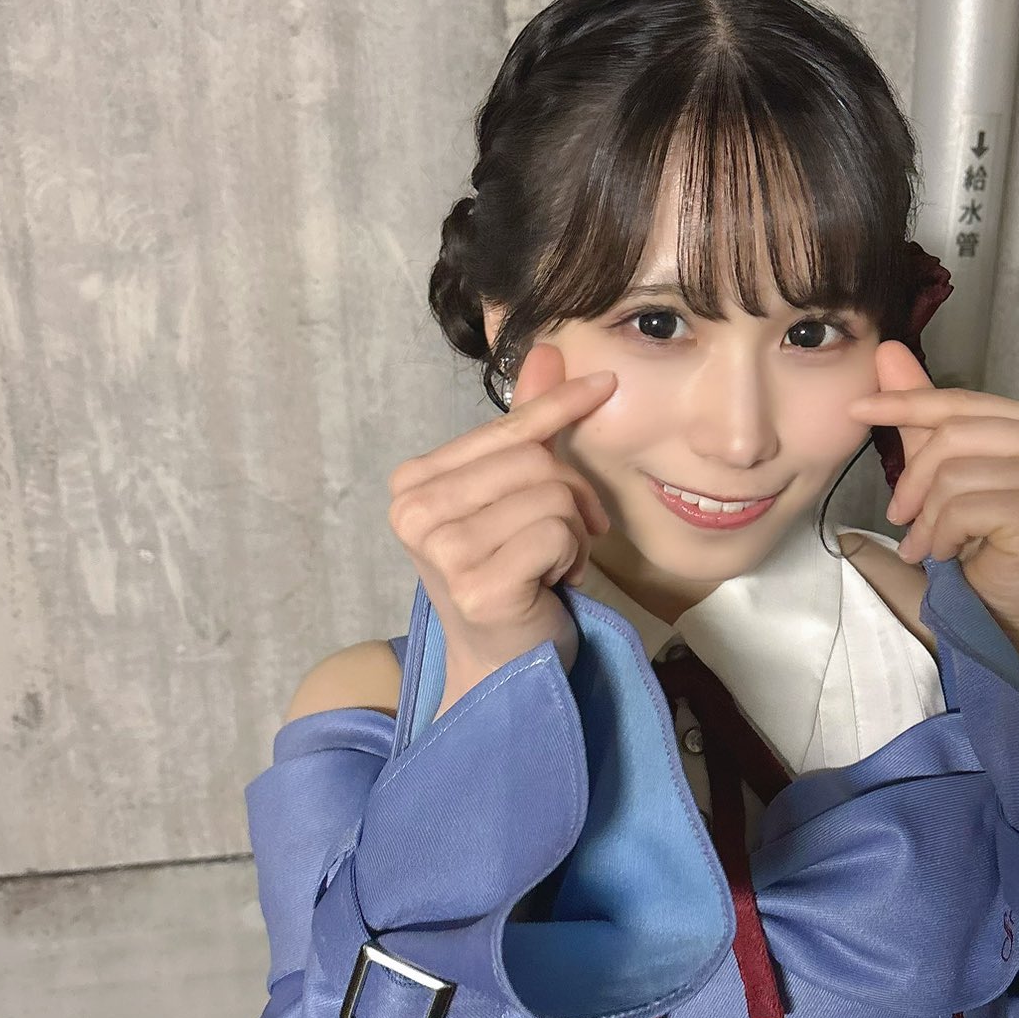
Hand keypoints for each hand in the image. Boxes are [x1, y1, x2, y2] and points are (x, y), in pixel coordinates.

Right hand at [387, 344, 615, 685]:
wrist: (503, 666)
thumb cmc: (510, 577)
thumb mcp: (516, 494)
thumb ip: (527, 427)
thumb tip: (548, 350)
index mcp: (414, 483)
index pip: (504, 430)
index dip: (559, 407)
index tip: (604, 385)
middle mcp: (414, 513)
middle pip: (533, 461)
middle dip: (571, 496)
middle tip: (568, 537)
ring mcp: (442, 552)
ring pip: (551, 495)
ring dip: (571, 533)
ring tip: (552, 564)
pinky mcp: (478, 585)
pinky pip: (557, 533)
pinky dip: (571, 558)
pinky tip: (551, 584)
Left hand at [846, 341, 1018, 636]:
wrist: (1005, 615)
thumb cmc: (981, 546)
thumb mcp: (943, 471)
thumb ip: (921, 415)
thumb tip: (888, 351)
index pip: (963, 402)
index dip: (905, 402)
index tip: (857, 409)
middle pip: (956, 433)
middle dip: (913, 478)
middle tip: (901, 516)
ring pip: (955, 472)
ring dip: (927, 517)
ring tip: (927, 544)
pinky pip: (965, 506)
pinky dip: (943, 535)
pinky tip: (950, 554)